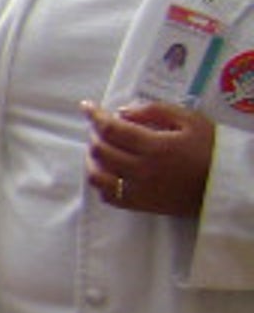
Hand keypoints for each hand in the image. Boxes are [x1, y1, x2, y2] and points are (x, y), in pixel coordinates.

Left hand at [82, 99, 214, 216]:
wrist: (225, 183)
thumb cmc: (210, 148)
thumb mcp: (190, 120)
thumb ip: (155, 111)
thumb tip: (121, 112)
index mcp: (155, 146)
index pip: (111, 130)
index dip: (94, 116)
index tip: (87, 107)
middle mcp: (142, 170)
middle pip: (100, 151)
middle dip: (94, 134)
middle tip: (100, 126)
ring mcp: (138, 191)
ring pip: (97, 176)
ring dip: (92, 159)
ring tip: (100, 148)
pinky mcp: (140, 206)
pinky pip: (108, 197)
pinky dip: (100, 182)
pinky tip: (106, 171)